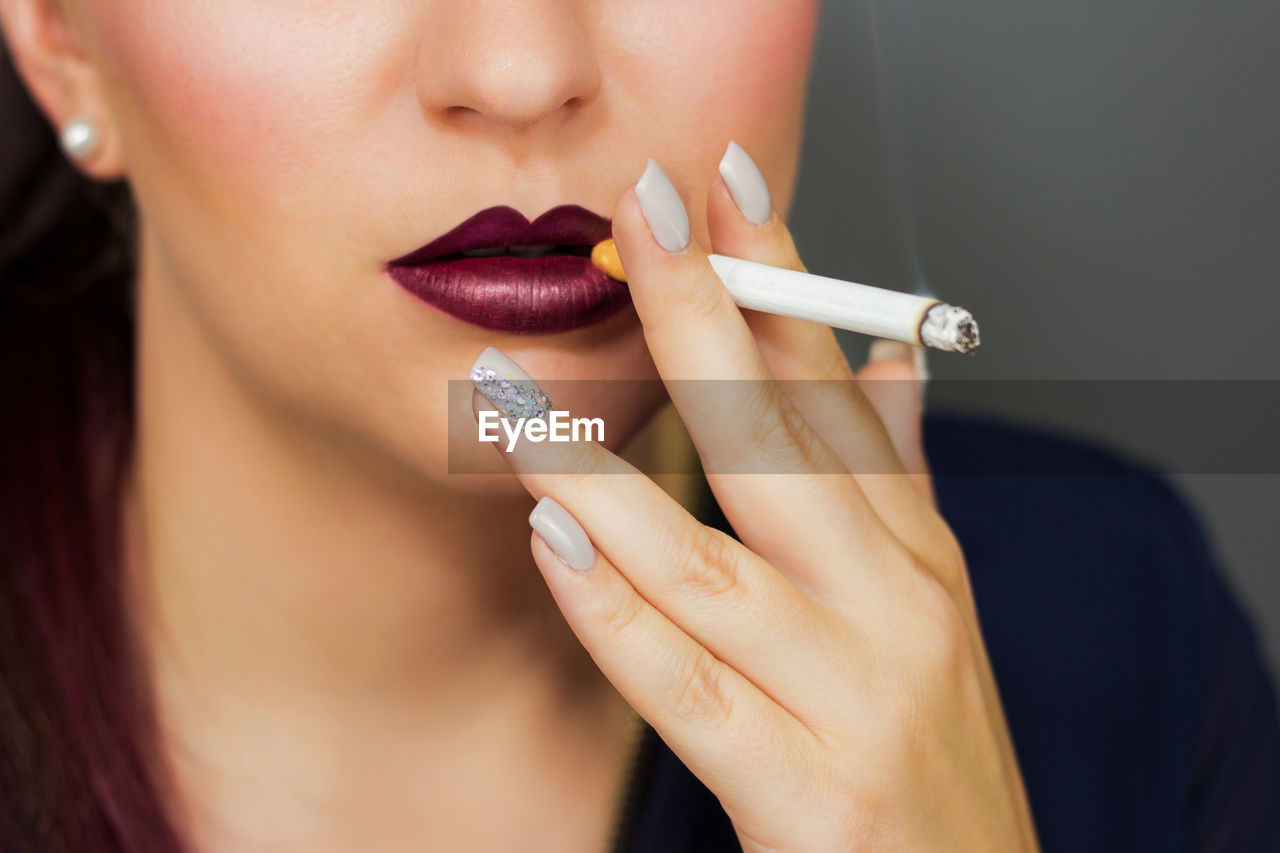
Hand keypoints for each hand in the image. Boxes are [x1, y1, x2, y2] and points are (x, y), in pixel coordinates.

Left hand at [469, 146, 1038, 851]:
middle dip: (710, 323)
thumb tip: (888, 359)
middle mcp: (894, 608)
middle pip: (784, 445)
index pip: (837, 393)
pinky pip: (691, 690)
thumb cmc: (933, 750)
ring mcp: (853, 697)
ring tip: (519, 396)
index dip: (783, 284)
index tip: (724, 190)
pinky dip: (619, 619)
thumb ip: (895, 477)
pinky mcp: (809, 791)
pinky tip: (554, 547)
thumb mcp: (932, 602)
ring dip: (607, 473)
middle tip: (641, 220)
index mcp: (913, 554)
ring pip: (710, 563)